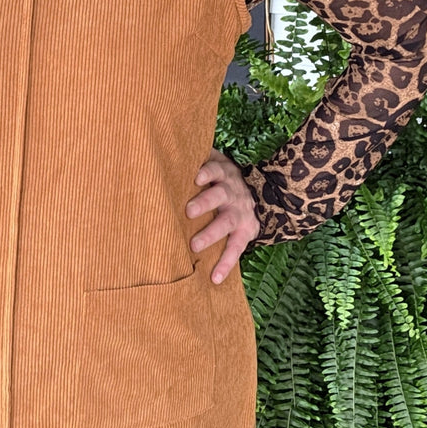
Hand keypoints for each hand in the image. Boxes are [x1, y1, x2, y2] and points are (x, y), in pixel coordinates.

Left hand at [186, 147, 259, 283]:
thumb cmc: (222, 179)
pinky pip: (236, 249)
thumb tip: (165, 149)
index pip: (215, 169)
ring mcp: (239, 213)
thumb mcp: (216, 163)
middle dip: (205, 202)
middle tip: (188, 211)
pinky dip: (226, 264)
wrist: (261, 194)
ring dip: (211, 233)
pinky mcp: (246, 232)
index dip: (206, 172)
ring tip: (194, 245)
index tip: (195, 176)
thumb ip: (197, 159)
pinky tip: (215, 278)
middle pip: (219, 195)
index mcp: (223, 173)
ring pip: (226, 222)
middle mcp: (232, 192)